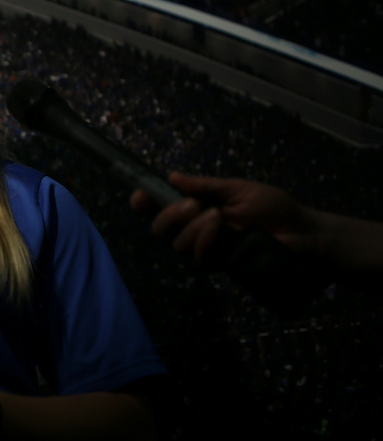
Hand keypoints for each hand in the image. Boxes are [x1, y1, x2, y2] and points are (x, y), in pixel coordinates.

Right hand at [131, 172, 313, 262]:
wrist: (301, 233)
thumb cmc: (273, 207)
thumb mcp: (237, 188)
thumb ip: (205, 186)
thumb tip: (172, 176)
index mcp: (196, 207)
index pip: (160, 207)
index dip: (144, 203)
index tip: (139, 197)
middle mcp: (194, 228)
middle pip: (159, 228)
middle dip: (169, 215)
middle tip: (192, 205)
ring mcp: (205, 248)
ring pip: (176, 243)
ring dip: (192, 228)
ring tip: (216, 216)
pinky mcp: (218, 263)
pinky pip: (196, 256)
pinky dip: (204, 241)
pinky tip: (220, 230)